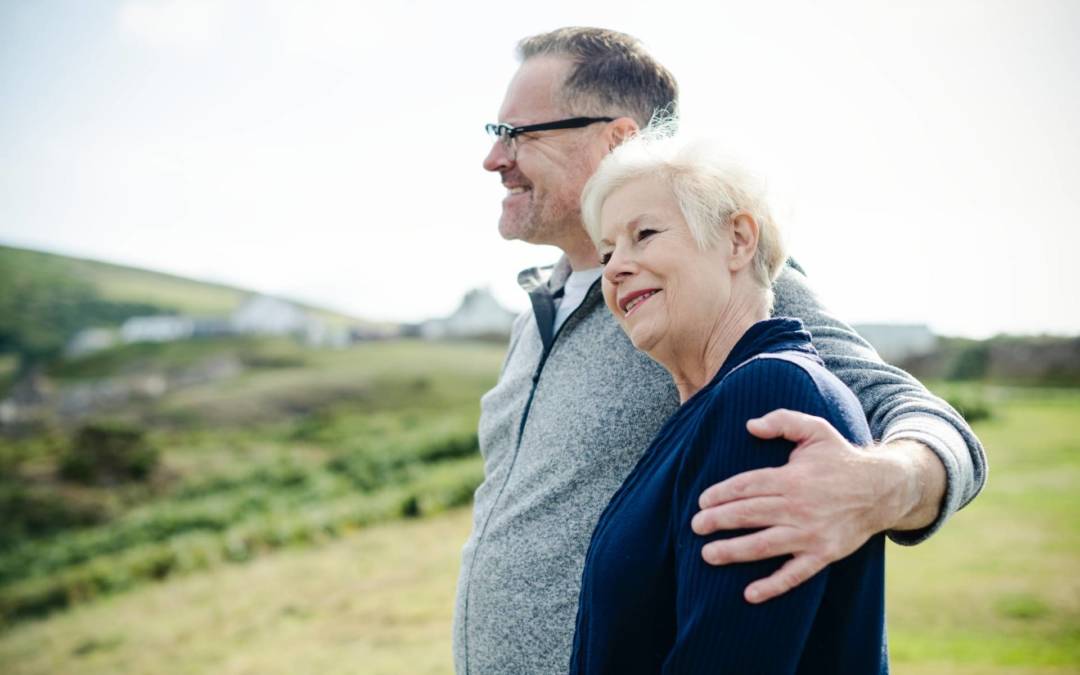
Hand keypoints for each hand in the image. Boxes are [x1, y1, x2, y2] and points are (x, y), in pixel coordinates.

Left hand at [691, 409, 915, 603]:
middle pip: (748, 515)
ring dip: (733, 551)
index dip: (721, 494)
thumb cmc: (840, 458)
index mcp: (792, 478)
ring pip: (764, 545)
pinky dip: (772, 586)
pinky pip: (795, 574)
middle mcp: (798, 507)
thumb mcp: (815, 429)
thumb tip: (750, 425)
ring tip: (707, 555)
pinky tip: (749, 594)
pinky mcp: (823, 554)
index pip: (746, 486)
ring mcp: (810, 533)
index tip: (701, 501)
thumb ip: (783, 420)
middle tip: (695, 526)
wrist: (882, 489)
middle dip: (717, 521)